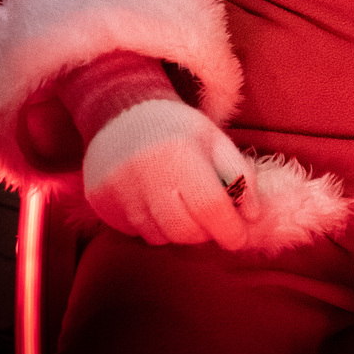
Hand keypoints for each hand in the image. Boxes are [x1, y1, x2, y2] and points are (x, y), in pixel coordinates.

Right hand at [82, 98, 259, 248]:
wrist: (122, 115)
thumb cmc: (178, 130)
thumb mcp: (216, 141)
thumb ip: (240, 176)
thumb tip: (253, 216)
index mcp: (179, 154)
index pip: (209, 206)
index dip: (230, 229)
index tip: (240, 238)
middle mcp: (144, 175)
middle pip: (184, 230)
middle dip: (205, 233)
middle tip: (211, 220)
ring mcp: (117, 191)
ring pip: (160, 237)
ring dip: (178, 231)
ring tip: (182, 205)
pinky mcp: (100, 203)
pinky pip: (135, 232)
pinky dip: (153, 226)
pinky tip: (156, 202)